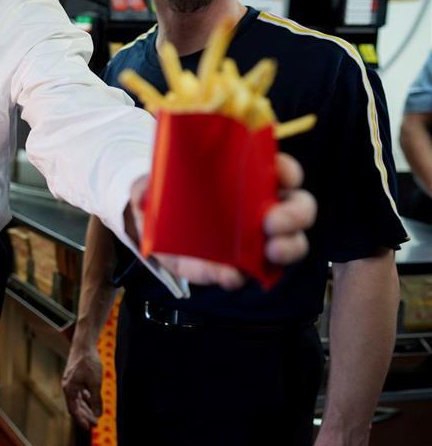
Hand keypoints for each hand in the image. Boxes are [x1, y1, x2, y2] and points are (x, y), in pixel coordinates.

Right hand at [62, 341, 103, 428]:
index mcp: (69, 389)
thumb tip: (97, 414)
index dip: (81, 420)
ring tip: (95, 415)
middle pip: (76, 406)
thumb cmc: (88, 363)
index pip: (73, 410)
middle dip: (85, 415)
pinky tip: (92, 401)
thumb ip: (96, 399)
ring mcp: (72, 382)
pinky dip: (86, 398)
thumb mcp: (95, 383)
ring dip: (86, 408)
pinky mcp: (76, 377)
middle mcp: (68, 387)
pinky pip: (80, 392)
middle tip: (95, 424)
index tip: (88, 428)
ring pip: (78, 399)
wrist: (84, 345)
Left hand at [129, 152, 317, 288]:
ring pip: (291, 244)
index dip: (288, 171)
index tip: (282, 175)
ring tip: (270, 250)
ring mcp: (256, 240)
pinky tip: (230, 274)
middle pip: (299, 208)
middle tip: (273, 222)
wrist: (151, 231)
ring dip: (286, 248)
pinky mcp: (238, 268)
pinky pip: (246, 275)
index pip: (282, 169)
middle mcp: (263, 208)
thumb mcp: (155, 181)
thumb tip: (146, 190)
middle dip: (295, 215)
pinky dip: (238, 276)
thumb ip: (151, 182)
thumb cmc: (165, 196)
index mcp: (250, 177)